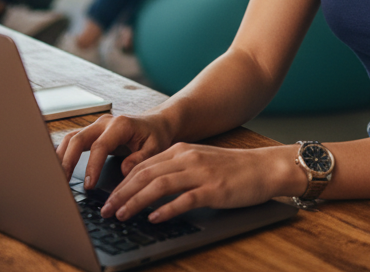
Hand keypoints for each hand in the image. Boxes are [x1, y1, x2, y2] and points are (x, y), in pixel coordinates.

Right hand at [56, 113, 174, 188]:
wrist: (156, 123)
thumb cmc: (156, 136)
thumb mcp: (155, 148)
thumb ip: (141, 158)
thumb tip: (124, 170)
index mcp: (120, 125)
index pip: (100, 146)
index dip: (92, 166)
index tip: (88, 185)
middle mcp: (105, 123)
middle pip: (78, 138)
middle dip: (68, 160)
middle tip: (62, 182)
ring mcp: (97, 126)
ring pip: (71, 138)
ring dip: (61, 156)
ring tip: (56, 178)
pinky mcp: (93, 133)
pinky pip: (74, 140)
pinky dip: (64, 153)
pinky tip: (59, 168)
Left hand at [99, 143, 293, 223]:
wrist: (263, 167)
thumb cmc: (231, 169)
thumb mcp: (198, 163)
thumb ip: (175, 171)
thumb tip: (148, 190)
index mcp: (181, 150)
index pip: (142, 166)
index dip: (121, 183)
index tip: (108, 199)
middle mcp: (187, 158)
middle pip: (146, 174)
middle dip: (122, 193)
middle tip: (106, 210)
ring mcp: (200, 172)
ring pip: (159, 185)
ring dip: (136, 201)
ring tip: (122, 215)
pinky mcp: (213, 188)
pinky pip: (185, 199)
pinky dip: (167, 209)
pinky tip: (155, 219)